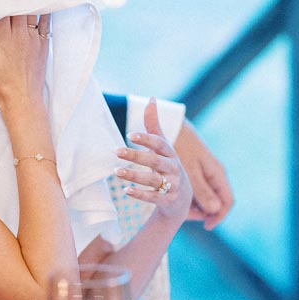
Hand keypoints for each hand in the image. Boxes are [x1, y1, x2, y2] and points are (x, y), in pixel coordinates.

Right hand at [0, 12, 49, 111]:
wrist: (22, 100)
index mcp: (3, 37)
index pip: (2, 9)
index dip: (0, 0)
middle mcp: (20, 34)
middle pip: (18, 7)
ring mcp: (34, 38)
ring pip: (32, 12)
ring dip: (28, 2)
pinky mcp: (43, 45)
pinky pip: (46, 22)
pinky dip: (44, 11)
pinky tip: (42, 4)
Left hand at [113, 99, 192, 221]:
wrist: (182, 197)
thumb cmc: (167, 164)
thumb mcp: (162, 146)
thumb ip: (154, 124)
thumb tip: (151, 98)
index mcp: (171, 153)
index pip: (160, 144)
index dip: (147, 139)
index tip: (130, 135)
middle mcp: (173, 168)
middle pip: (155, 161)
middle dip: (136, 156)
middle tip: (116, 151)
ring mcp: (172, 185)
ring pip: (153, 180)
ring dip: (134, 176)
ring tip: (116, 171)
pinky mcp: (168, 201)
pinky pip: (154, 198)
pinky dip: (140, 194)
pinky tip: (126, 190)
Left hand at [174, 120, 232, 228]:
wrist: (173, 125)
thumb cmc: (182, 145)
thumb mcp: (191, 169)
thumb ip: (202, 189)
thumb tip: (216, 209)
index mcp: (217, 173)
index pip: (227, 201)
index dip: (219, 216)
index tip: (207, 226)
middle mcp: (213, 174)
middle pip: (214, 202)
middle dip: (203, 213)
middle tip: (190, 220)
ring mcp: (203, 173)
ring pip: (203, 197)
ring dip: (194, 207)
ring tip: (181, 213)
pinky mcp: (192, 171)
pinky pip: (194, 190)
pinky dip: (188, 198)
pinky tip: (176, 201)